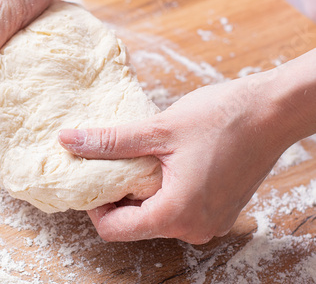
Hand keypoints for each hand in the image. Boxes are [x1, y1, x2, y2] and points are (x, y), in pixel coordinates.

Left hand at [58, 71, 300, 243]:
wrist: (272, 111)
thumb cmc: (222, 118)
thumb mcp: (158, 129)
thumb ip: (110, 141)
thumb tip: (69, 140)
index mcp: (176, 214)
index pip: (114, 230)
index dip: (94, 207)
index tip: (91, 179)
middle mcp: (194, 228)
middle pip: (135, 224)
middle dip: (117, 196)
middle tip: (113, 163)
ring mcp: (209, 222)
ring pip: (155, 217)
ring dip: (140, 192)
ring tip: (140, 159)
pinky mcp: (217, 211)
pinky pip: (177, 210)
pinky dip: (162, 192)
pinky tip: (164, 163)